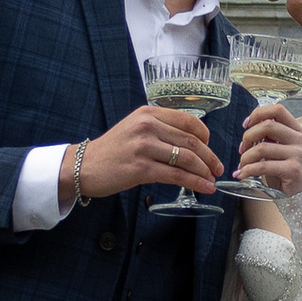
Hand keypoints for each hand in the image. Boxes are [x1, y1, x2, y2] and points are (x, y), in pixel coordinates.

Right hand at [76, 100, 223, 200]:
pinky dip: (194, 182)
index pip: (189, 121)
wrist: (83, 166)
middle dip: (210, 157)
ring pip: (186, 159)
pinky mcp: (140, 168)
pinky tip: (203, 188)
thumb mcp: (135, 128)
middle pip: (191, 141)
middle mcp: (147, 125)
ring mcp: (143, 146)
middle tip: (218, 168)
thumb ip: (159, 129)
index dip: (206, 136)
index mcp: (148, 112)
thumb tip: (191, 143)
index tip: (211, 148)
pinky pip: (175, 175)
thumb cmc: (112, 150)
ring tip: (212, 181)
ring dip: (204, 171)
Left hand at [235, 102, 301, 197]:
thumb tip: (249, 129)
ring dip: (246, 157)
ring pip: (262, 147)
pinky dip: (248, 170)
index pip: (278, 110)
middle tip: (242, 149)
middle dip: (248, 136)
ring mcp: (299, 154)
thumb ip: (270, 137)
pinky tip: (242, 175)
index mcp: (297, 130)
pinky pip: (263, 166)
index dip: (258, 114)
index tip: (246, 125)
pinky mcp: (293, 170)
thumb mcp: (280, 150)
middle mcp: (300, 139)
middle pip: (268, 125)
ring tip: (242, 165)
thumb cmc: (287, 172)